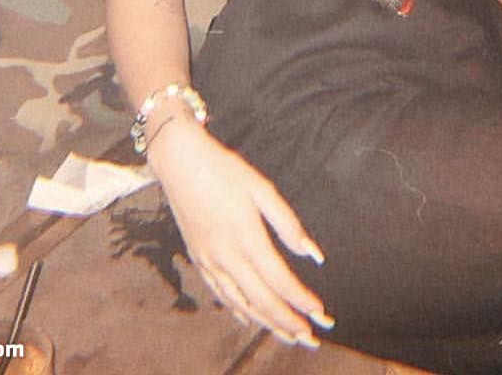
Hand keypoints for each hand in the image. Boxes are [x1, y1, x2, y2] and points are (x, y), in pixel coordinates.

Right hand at [149, 120, 333, 346]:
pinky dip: (239, 312)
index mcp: (247, 238)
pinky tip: (250, 319)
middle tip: (312, 339)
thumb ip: (288, 224)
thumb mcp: (262, 188)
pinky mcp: (198, 259)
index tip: (320, 313)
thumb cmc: (224, 170)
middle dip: (289, 324)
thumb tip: (313, 253)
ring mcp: (210, 262)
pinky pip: (221, 295)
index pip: (280, 281)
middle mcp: (227, 257)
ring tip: (289, 337)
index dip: (301, 301)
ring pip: (241, 304)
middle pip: (262, 302)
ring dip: (267, 324)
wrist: (180, 163)